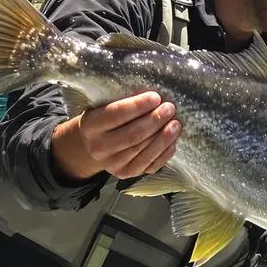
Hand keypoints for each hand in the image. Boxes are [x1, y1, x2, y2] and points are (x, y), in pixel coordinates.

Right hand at [51, 91, 180, 181]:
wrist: (94, 145)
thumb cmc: (105, 118)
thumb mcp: (103, 106)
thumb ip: (121, 100)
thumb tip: (152, 92)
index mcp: (90, 126)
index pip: (115, 115)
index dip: (137, 106)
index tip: (156, 96)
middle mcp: (98, 148)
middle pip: (132, 135)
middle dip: (154, 121)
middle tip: (170, 108)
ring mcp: (112, 165)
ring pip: (142, 151)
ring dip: (163, 137)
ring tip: (176, 124)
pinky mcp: (126, 174)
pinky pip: (149, 165)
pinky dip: (164, 153)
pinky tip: (173, 142)